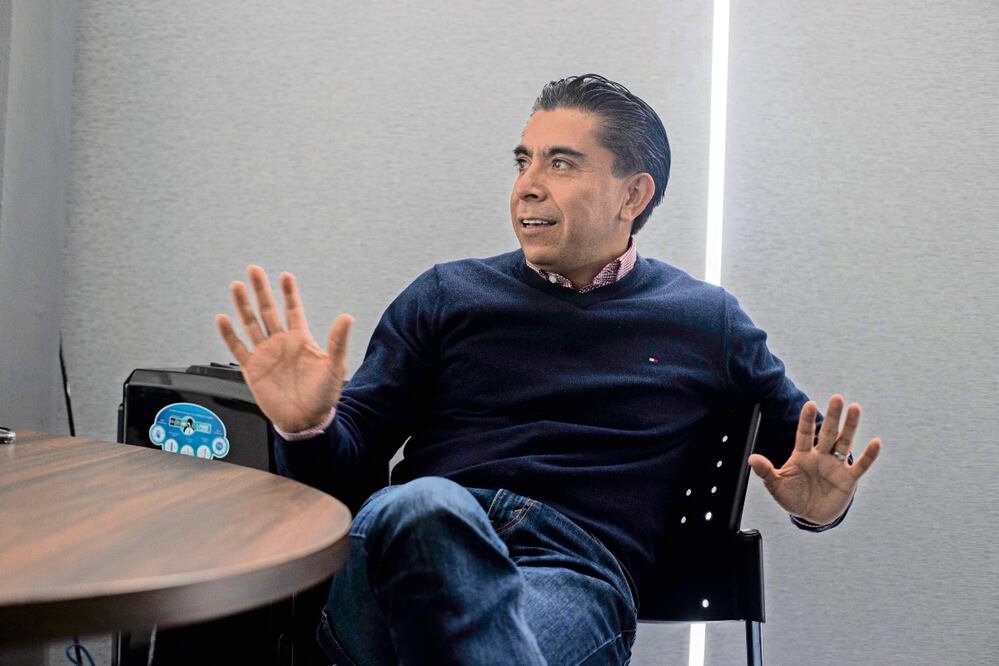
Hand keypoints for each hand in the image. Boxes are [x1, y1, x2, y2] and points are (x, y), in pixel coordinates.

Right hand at [215, 265, 353, 432]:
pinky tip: (222, 319)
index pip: (293, 310)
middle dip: (261, 290)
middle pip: (267, 311)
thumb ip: (338, 341)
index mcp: (300, 340)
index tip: (285, 275)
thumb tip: (347, 317)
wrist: (305, 421)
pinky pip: (238, 348)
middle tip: (253, 270)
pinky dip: (229, 334)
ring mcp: (265, 355)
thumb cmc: (323, 396)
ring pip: (251, 324)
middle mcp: (281, 343)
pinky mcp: (252, 369)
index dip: (289, 293)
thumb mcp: (335, 367)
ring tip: (236, 286)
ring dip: (243, 305)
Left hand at [747, 395, 881, 524]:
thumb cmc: (792, 497)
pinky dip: (869, 455)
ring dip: (850, 427)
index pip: (805, 434)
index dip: (807, 420)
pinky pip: (861, 466)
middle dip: (832, 416)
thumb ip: (766, 472)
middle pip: (828, 433)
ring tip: (855, 408)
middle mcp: (821, 456)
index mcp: (802, 455)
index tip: (810, 404)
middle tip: (837, 398)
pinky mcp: (848, 479)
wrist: (810, 515)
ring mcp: (836, 466)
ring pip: (845, 443)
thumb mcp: (776, 485)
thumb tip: (751, 459)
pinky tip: (876, 442)